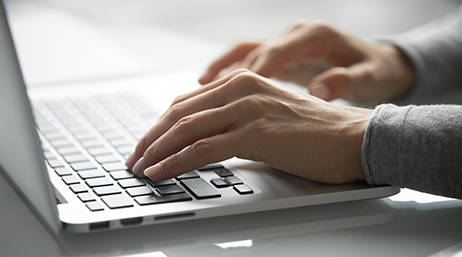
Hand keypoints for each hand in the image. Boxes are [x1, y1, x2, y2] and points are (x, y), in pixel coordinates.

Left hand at [126, 69, 371, 183]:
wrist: (353, 138)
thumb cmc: (314, 132)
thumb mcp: (268, 115)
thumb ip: (237, 119)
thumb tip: (208, 138)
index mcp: (242, 81)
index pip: (186, 103)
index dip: (161, 126)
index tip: (147, 144)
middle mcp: (241, 89)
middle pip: (179, 114)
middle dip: (151, 139)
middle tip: (135, 158)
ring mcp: (248, 109)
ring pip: (186, 129)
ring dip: (157, 151)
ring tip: (140, 169)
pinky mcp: (255, 133)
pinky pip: (203, 148)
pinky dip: (176, 162)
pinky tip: (161, 173)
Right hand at [199, 20, 414, 103]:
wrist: (381, 64)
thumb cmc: (377, 72)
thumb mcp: (372, 77)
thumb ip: (347, 81)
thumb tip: (319, 88)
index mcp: (315, 36)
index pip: (276, 51)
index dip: (253, 71)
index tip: (234, 92)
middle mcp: (294, 36)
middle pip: (250, 49)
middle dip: (225, 71)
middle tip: (201, 94)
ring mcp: (286, 45)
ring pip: (243, 53)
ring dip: (220, 70)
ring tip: (197, 87)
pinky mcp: (282, 57)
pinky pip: (248, 63)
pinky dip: (230, 76)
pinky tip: (213, 91)